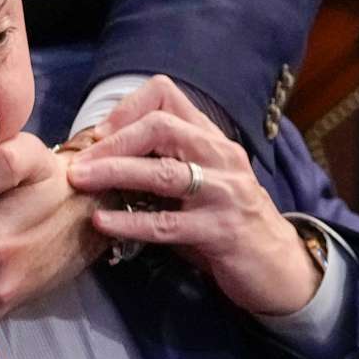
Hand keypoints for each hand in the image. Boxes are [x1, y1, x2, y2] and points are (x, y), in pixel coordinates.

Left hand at [65, 75, 316, 315]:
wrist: (278, 265)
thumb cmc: (228, 222)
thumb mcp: (202, 180)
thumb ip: (165, 161)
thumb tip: (103, 153)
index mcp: (211, 138)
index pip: (166, 94)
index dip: (125, 109)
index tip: (98, 135)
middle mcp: (220, 157)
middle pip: (161, 126)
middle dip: (114, 140)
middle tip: (81, 162)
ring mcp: (223, 193)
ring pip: (163, 172)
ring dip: (115, 172)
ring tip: (81, 181)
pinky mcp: (221, 231)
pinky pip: (167, 223)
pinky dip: (130, 221)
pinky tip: (102, 223)